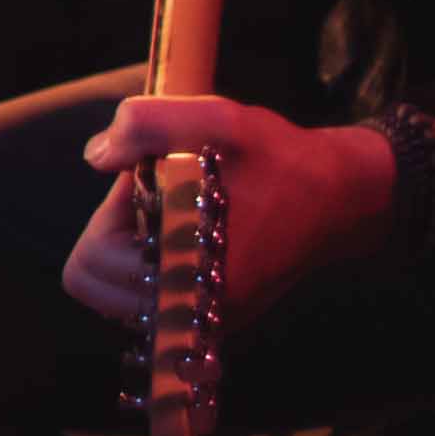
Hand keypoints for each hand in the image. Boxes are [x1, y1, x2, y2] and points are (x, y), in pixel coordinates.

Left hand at [57, 93, 395, 336]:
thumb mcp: (215, 118)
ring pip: (121, 295)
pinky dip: (155, 266)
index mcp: (186, 267)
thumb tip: (97, 157)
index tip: (147, 180)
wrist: (342, 196)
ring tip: (172, 210)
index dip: (109, 213)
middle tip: (157, 195)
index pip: (91, 262)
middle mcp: (194, 306)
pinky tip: (189, 227)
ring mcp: (206, 316)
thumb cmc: (278, 157)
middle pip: (97, 282)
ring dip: (131, 250)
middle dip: (114, 232)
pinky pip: (155, 300)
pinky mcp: (220, 315)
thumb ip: (145, 123)